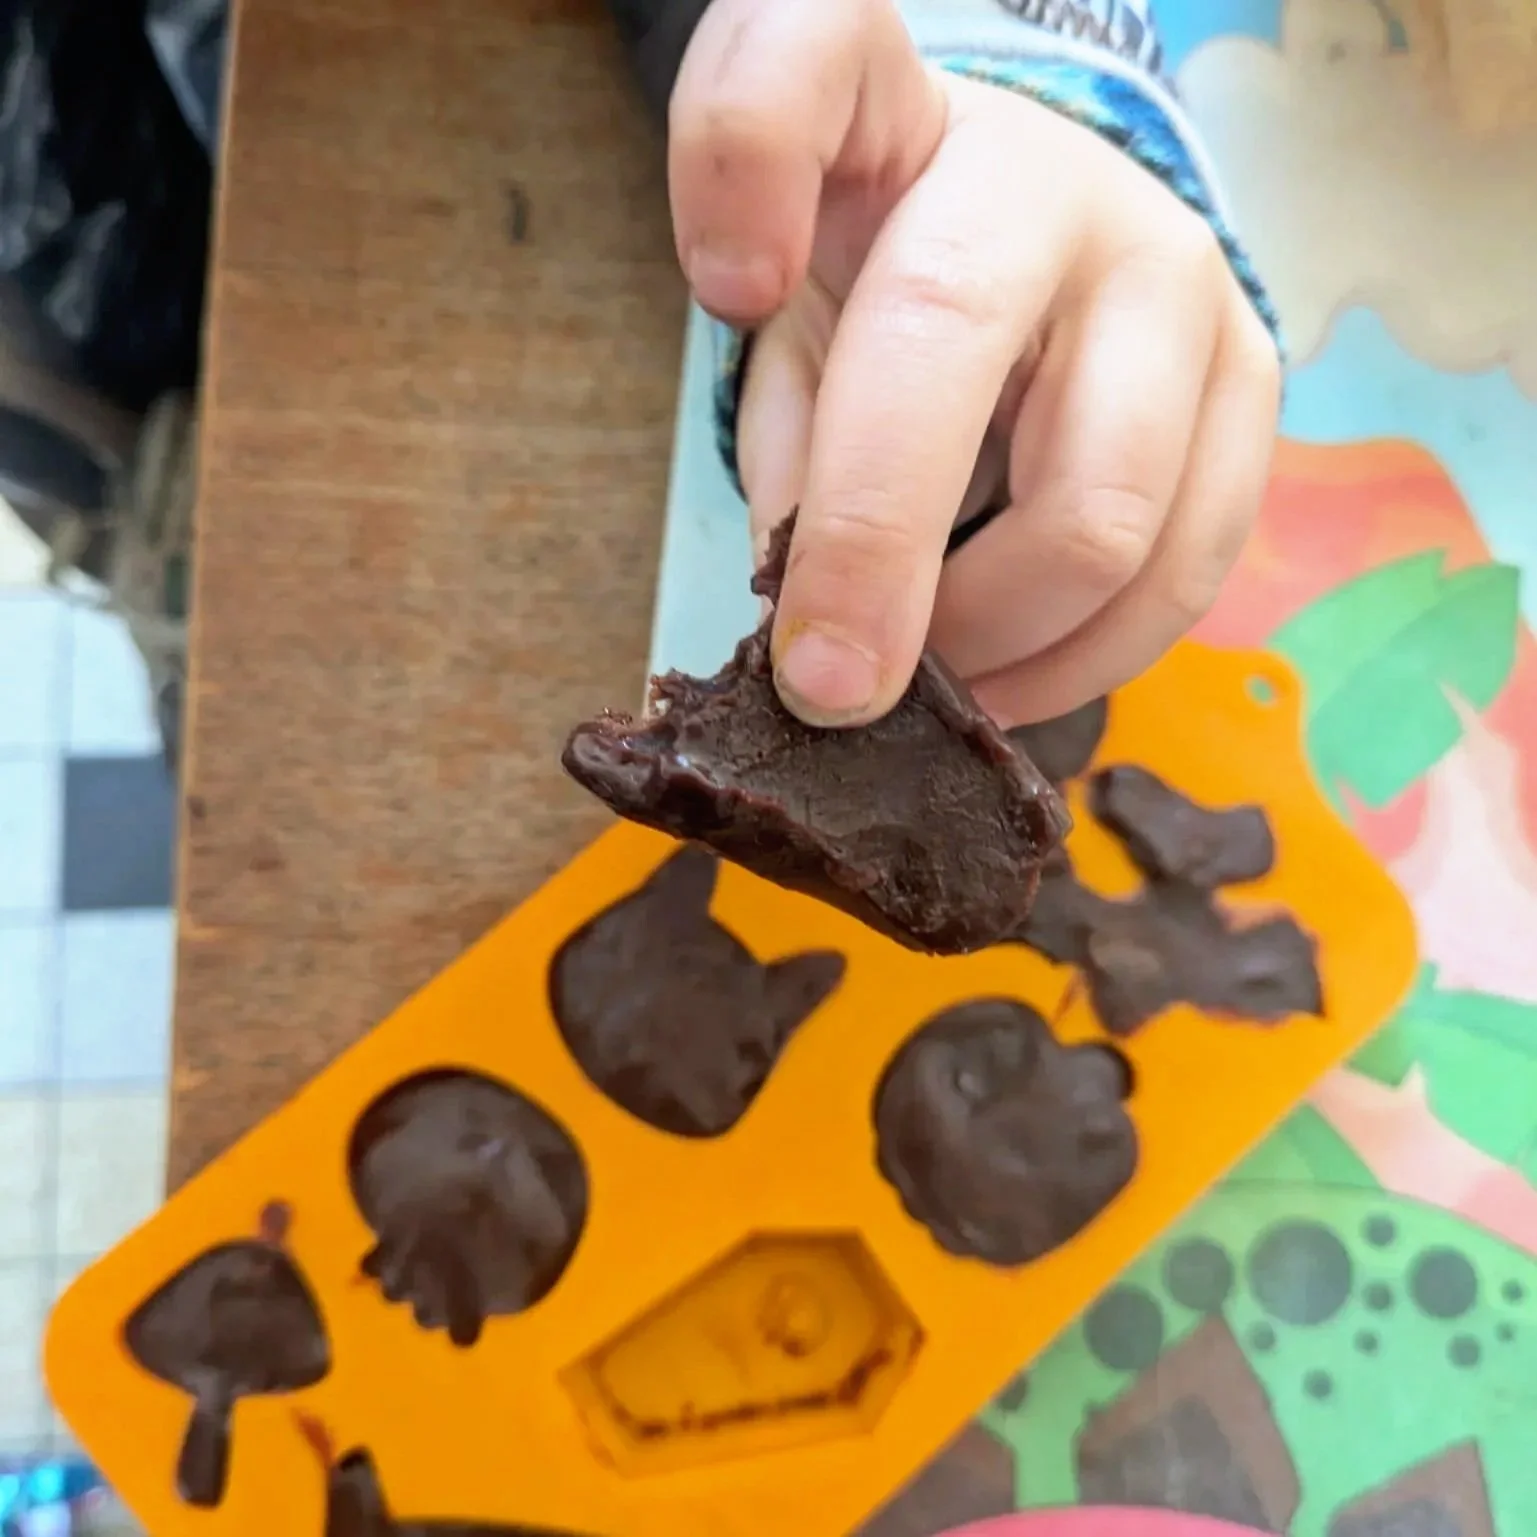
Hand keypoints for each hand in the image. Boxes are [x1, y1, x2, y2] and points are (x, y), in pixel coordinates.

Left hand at [667, 0, 1280, 727]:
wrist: (1049, 237)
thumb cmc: (893, 276)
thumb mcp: (798, 308)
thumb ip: (785, 426)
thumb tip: (820, 611)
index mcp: (902, 122)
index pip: (810, 59)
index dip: (745, 156)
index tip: (726, 289)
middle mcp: (1057, 183)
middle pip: (954, 360)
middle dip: (875, 568)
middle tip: (826, 687)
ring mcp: (1183, 279)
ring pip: (1103, 519)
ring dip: (993, 643)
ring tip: (928, 680)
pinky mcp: (1255, 383)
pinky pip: (1185, 573)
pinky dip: (1081, 662)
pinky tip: (1010, 677)